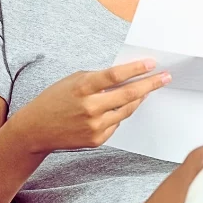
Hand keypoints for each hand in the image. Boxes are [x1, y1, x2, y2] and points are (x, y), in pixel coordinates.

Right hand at [13, 60, 170, 152]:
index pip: (115, 75)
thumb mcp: (73, 80)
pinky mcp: (97, 139)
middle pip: (129, 94)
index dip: (136, 69)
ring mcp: (95, 125)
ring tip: (147, 89)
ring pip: (127, 110)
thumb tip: (127, 76)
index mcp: (83, 87)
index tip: (152, 63)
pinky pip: (117, 123)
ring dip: (139, 98)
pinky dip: (118, 114)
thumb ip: (98, 79)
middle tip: (165, 77)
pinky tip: (113, 108)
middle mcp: (90, 107)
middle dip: (151, 84)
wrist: (36, 129)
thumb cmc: (55, 100)